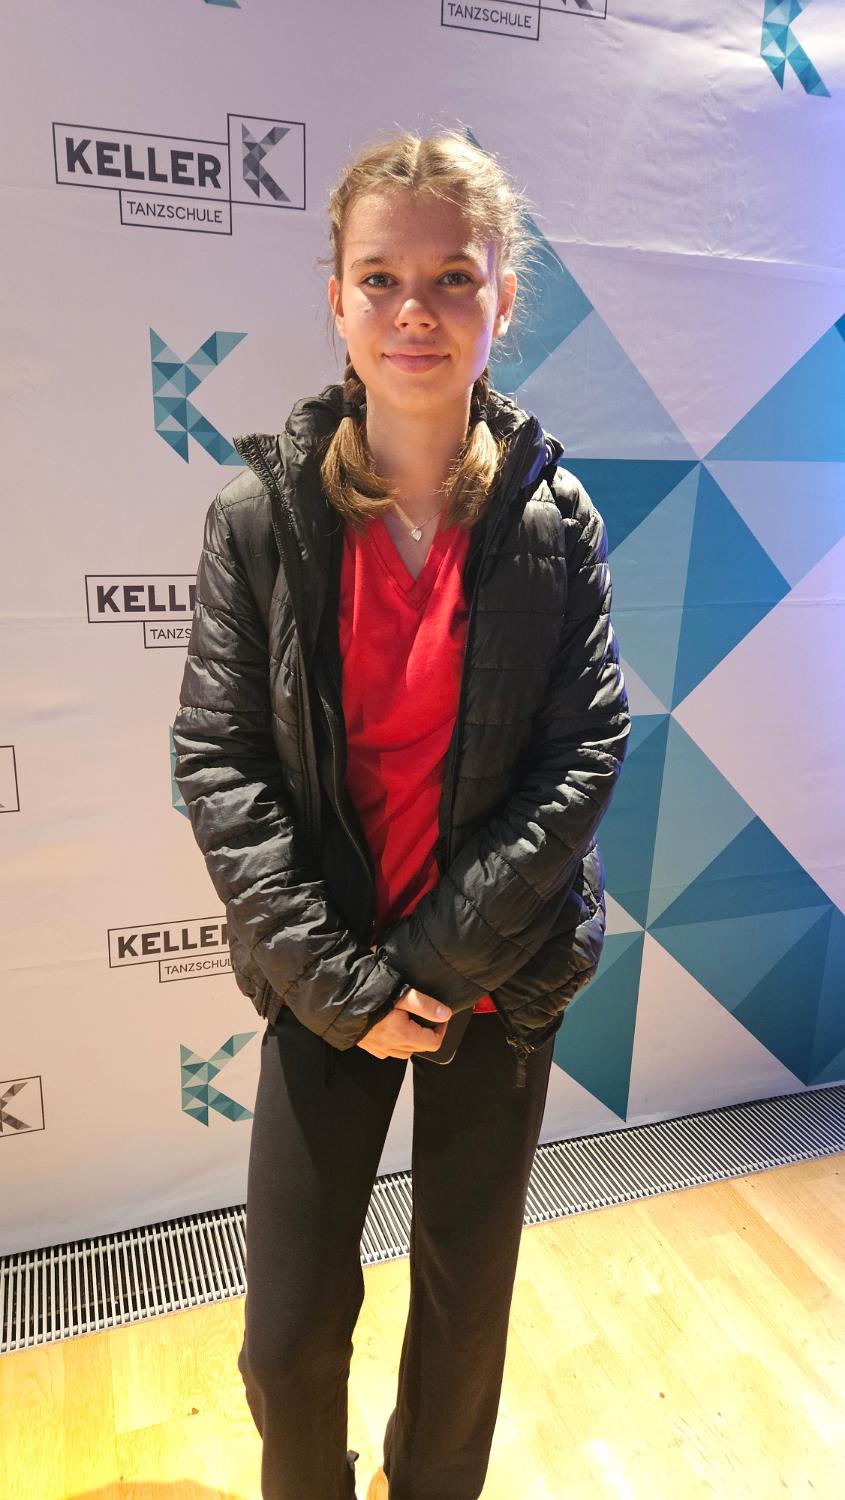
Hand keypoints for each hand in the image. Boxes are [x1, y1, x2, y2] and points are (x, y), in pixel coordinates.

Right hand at [357, 942, 450, 1059]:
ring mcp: (379, 1048)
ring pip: (405, 1051)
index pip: (433, 1042)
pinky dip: (396, 1042)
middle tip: (424, 1013)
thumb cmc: (371, 993)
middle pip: (421, 1047)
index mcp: (403, 1035)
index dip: (441, 1029)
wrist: (340, 997)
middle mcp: (392, 1047)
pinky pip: (389, 1050)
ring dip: (412, 1039)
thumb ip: (426, 1005)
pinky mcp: (369, 1046)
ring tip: (409, 1019)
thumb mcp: (402, 994)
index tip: (438, 1014)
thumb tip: (445, 1014)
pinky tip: (392, 1027)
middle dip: (427, 1032)